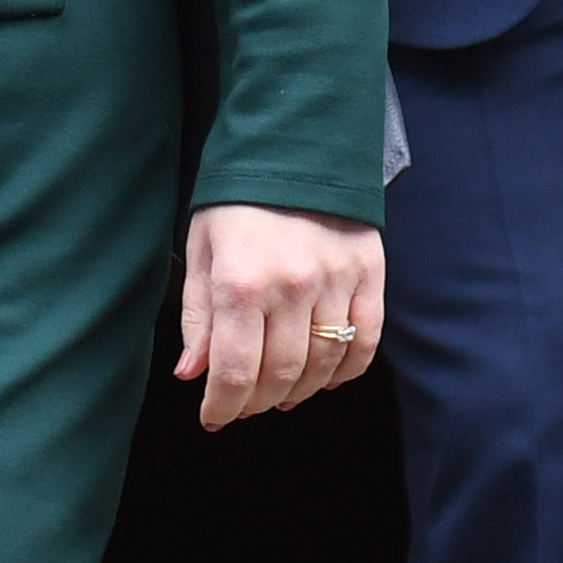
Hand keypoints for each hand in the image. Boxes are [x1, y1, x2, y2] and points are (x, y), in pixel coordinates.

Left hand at [177, 203, 384, 428]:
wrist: (294, 144)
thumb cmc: (237, 199)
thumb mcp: (202, 249)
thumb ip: (199, 316)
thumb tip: (192, 373)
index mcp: (241, 280)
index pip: (235, 370)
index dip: (223, 405)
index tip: (213, 418)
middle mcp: (291, 286)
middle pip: (281, 375)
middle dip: (257, 401)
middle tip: (244, 405)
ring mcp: (336, 280)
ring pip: (323, 364)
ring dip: (300, 391)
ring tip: (281, 395)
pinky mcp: (370, 273)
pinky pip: (366, 341)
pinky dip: (347, 371)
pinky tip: (327, 379)